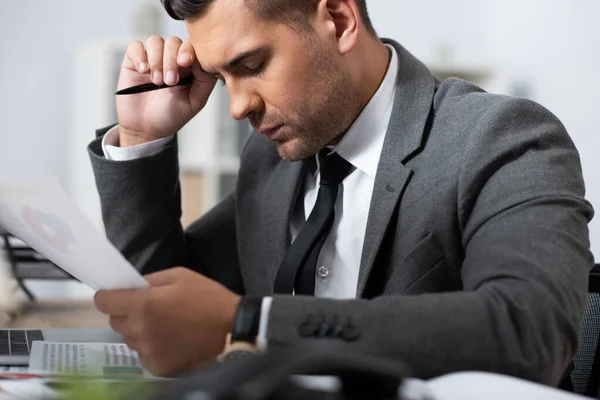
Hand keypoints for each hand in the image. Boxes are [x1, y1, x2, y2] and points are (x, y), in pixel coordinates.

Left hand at [94, 267, 240, 376]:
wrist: (232, 328)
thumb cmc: (208, 298)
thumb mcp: (180, 276)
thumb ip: (150, 280)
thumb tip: (130, 286)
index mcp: (143, 305)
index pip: (104, 302)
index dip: (108, 296)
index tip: (114, 295)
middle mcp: (140, 331)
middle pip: (116, 321)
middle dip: (127, 312)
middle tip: (149, 308)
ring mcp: (148, 352)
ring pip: (130, 338)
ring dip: (140, 330)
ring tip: (165, 325)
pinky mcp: (158, 367)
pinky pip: (144, 354)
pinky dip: (152, 347)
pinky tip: (171, 340)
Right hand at [116, 36, 217, 146]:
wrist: (146, 128)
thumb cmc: (172, 115)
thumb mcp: (195, 101)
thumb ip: (205, 81)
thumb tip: (205, 60)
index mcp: (189, 65)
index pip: (192, 46)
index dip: (189, 50)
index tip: (186, 62)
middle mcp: (171, 58)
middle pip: (173, 42)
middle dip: (171, 60)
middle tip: (170, 82)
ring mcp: (152, 57)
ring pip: (155, 41)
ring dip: (157, 61)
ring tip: (157, 82)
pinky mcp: (134, 60)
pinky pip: (136, 46)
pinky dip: (140, 56)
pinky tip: (143, 71)